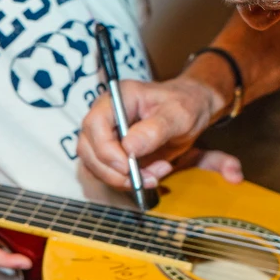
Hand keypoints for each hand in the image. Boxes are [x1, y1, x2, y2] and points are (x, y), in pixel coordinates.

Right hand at [78, 76, 242, 189]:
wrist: (192, 109)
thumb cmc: (185, 103)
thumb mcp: (179, 114)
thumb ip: (155, 129)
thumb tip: (129, 148)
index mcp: (118, 98)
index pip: (94, 123)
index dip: (105, 149)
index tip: (127, 166)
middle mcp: (106, 115)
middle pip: (88, 148)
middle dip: (113, 171)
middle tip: (144, 178)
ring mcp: (107, 135)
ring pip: (96, 166)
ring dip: (123, 179)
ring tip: (156, 174)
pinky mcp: (113, 153)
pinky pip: (110, 174)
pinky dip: (130, 181)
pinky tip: (153, 174)